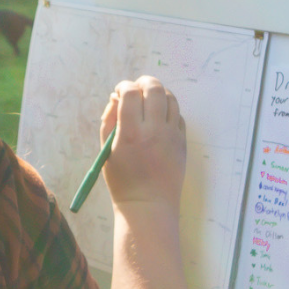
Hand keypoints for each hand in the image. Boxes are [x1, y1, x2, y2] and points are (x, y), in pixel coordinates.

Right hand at [101, 76, 185, 212]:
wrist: (149, 205)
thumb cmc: (122, 181)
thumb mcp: (107, 151)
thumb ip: (108, 121)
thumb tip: (116, 97)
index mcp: (130, 133)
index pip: (130, 93)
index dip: (123, 86)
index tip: (120, 91)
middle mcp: (153, 131)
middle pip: (154, 89)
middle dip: (143, 82)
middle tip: (137, 88)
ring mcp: (171, 136)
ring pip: (170, 98)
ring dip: (159, 93)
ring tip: (150, 100)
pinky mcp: (182, 142)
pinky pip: (178, 115)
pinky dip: (168, 110)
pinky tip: (159, 118)